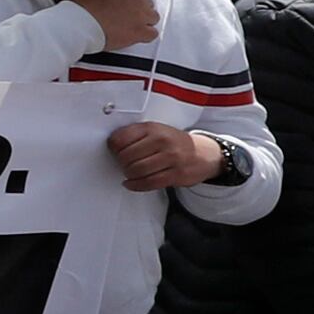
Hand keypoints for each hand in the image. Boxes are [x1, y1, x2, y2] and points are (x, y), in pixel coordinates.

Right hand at [74, 0, 163, 50]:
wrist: (81, 24)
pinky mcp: (139, 32)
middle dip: (140, 6)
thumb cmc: (84, 6)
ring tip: (131, 24)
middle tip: (128, 12)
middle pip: (149, 2)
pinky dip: (146, 34)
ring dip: (144, 20)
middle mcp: (138, 0)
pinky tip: (138, 34)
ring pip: (153, 18)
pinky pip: (152, 33)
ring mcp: (140, 17)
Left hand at [106, 121, 226, 189]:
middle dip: (120, 163)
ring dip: (128, 174)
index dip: (112, 148)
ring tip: (129, 173)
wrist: (203, 153)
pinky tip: (130, 183)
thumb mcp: (155, 131)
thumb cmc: (173, 142)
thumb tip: (110, 145)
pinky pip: (149, 183)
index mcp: (152, 128)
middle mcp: (162, 141)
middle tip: (122, 164)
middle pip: (127, 156)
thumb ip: (135, 135)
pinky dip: (135, 185)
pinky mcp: (176, 174)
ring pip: (137, 170)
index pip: (121, 138)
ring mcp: (171, 158)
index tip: (114, 151)